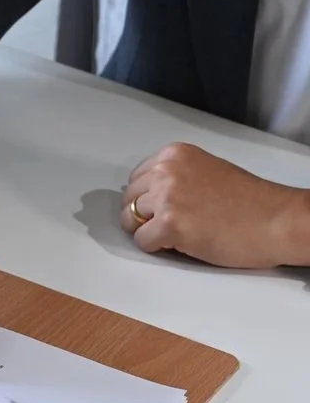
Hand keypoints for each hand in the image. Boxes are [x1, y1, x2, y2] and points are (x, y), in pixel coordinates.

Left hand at [120, 142, 309, 267]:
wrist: (275, 220)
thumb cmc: (249, 202)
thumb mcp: (206, 171)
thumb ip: (176, 178)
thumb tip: (150, 196)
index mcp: (175, 154)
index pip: (136, 178)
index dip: (145, 199)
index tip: (162, 209)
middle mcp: (167, 170)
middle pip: (128, 200)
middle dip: (142, 216)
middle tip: (168, 227)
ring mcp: (167, 197)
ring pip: (129, 221)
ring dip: (147, 232)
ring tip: (175, 235)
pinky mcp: (169, 224)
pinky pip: (142, 242)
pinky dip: (156, 248)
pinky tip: (180, 244)